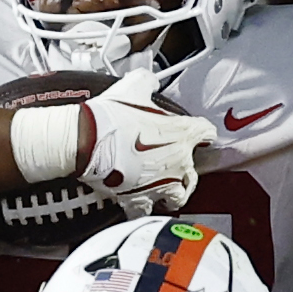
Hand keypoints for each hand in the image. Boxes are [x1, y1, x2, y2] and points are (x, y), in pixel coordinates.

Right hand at [79, 69, 215, 217]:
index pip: (206, 132)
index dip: (202, 132)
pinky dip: (143, 207)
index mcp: (183, 133)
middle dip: (187, 170)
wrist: (86, 140)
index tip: (199, 134)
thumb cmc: (110, 116)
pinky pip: (147, 210)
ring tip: (163, 188)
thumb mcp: (133, 87)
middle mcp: (178, 162)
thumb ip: (148, 82)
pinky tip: (138, 200)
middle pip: (195, 172)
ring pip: (178, 197)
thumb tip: (150, 81)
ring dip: (172, 193)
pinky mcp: (140, 199)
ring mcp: (162, 184)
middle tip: (176, 165)